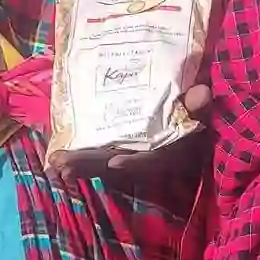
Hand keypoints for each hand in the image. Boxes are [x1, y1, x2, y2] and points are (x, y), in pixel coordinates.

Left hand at [47, 85, 212, 184]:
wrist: (198, 103)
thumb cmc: (200, 103)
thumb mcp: (203, 103)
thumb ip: (201, 103)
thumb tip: (202, 93)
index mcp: (174, 147)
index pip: (156, 159)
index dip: (137, 163)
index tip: (115, 163)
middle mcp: (154, 154)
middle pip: (122, 161)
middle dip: (93, 164)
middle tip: (63, 166)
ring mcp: (138, 150)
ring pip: (108, 159)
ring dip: (82, 162)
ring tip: (55, 163)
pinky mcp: (125, 143)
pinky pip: (104, 150)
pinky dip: (84, 152)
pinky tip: (62, 154)